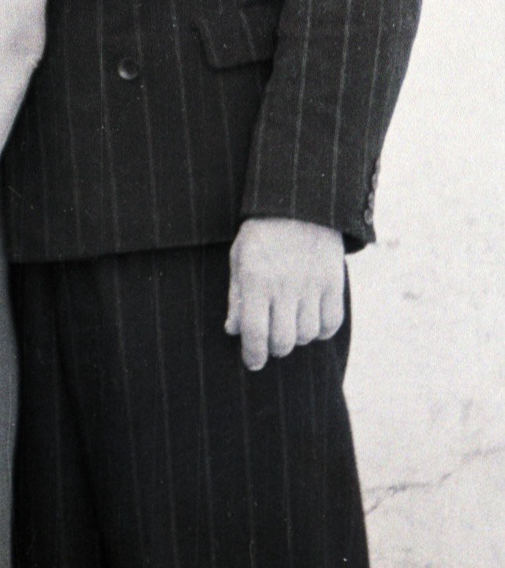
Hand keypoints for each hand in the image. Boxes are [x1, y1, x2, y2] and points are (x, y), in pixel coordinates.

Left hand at [225, 217, 344, 370]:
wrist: (300, 204)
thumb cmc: (263, 233)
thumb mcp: (239, 258)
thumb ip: (237, 297)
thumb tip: (234, 331)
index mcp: (256, 279)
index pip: (254, 333)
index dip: (252, 355)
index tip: (252, 362)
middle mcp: (285, 285)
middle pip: (283, 341)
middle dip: (273, 349)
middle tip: (269, 343)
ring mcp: (312, 284)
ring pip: (307, 335)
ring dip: (297, 337)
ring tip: (289, 323)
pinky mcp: (334, 282)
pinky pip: (331, 323)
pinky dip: (321, 330)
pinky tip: (310, 320)